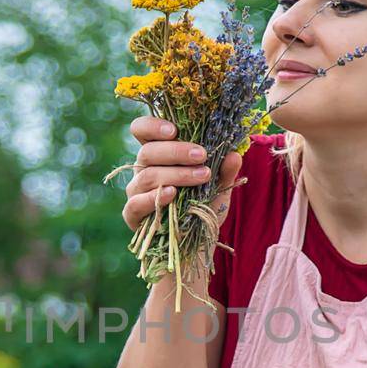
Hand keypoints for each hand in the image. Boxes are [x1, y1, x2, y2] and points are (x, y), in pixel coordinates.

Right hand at [120, 116, 243, 231]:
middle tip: (202, 155)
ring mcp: (135, 192)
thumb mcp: (218, 187)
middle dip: (176, 151)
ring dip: (177, 174)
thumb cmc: (201, 206)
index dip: (152, 126)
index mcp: (157, 155)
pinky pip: (135, 204)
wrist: (194, 242)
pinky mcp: (132, 215)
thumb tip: (234, 155)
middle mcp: (142, 170)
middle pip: (148, 151)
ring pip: (148, 175)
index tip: (174, 129)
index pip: (142, 130)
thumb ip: (225, 171)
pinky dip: (154, 198)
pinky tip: (173, 194)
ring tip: (203, 176)